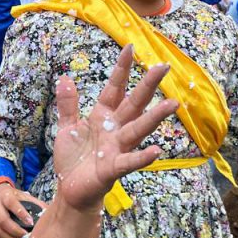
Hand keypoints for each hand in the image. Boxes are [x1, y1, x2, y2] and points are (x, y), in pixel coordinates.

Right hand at [0, 183, 44, 237]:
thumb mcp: (24, 196)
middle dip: (16, 230)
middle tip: (27, 236)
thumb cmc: (14, 197)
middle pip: (3, 220)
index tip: (31, 223)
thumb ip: (36, 204)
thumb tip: (50, 213)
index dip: (21, 214)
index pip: (11, 203)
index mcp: (5, 196)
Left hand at [52, 45, 176, 211]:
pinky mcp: (113, 169)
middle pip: (134, 103)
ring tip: (173, 104)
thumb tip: (65, 77)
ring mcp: (117, 148)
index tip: (130, 47)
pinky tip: (156, 151)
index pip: (115, 88)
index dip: (122, 69)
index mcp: (103, 116)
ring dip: (155, 117)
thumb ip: (68, 104)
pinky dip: (142, 157)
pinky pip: (129, 161)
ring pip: (138, 129)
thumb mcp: (67, 128)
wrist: (70, 190)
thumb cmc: (73, 159)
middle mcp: (115, 129)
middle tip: (164, 66)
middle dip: (148, 85)